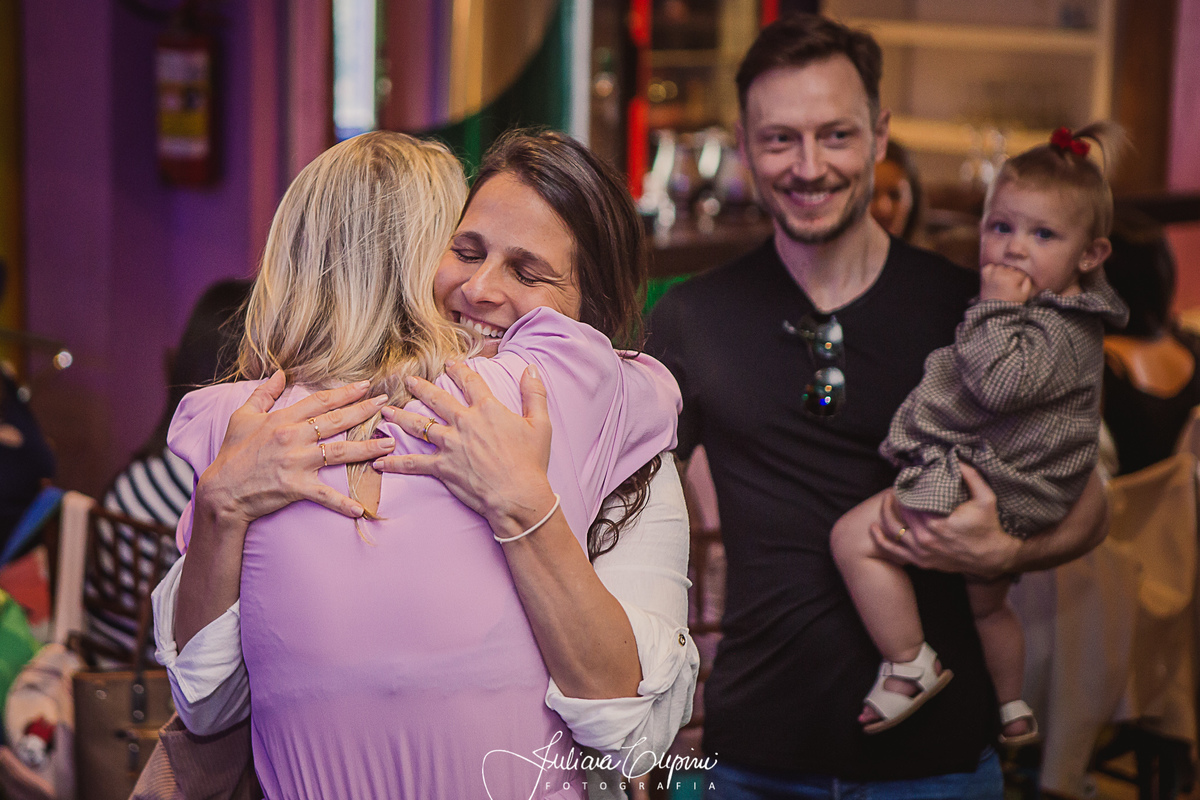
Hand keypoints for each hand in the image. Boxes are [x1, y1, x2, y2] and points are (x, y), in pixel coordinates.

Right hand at [197, 371, 397, 524]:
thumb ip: (263, 394)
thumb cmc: (232, 453)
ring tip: (389, 444)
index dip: (345, 392)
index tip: (366, 385)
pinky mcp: (295, 487)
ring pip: (340, 452)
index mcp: (282, 419)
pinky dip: (342, 503)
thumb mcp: (242, 417)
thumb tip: (279, 373)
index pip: (320, 401)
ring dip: (368, 448)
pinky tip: (361, 508)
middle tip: (386, 403)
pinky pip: (324, 495)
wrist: (220, 491)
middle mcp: (292, 438)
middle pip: (336, 421)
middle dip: (364, 411)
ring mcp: (296, 462)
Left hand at [375, 362, 555, 531]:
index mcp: (487, 409)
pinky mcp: (442, 467)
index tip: (449, 364)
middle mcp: (464, 422)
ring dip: (400, 417)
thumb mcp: (540, 424)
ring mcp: (450, 445)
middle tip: (408, 380)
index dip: (459, 370)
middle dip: (421, 388)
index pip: (470, 382)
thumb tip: (531, 368)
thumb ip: (534, 393)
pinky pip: (413, 463)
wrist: (518, 495)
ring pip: (419, 426)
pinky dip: (395, 463)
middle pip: (437, 399)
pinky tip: (380, 461)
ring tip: (386, 411)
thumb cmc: (531, 462)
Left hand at [869, 464, 1019, 579]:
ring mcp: (921, 552)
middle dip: (896, 498)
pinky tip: (874, 528)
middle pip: (900, 513)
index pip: (911, 501)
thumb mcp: (986, 498)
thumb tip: (957, 458)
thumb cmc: (988, 526)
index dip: (905, 488)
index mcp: (937, 523)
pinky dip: (880, 539)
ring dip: (885, 514)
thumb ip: (972, 476)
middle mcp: (925, 539)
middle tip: (898, 487)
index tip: (906, 479)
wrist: (992, 558)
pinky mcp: (920, 562)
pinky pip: (893, 551)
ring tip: (886, 500)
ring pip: (892, 530)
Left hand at [980, 263, 1032, 302]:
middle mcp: (1001, 274)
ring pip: (1002, 267)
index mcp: (1011, 279)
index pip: (1021, 273)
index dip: (1021, 280)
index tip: (1018, 287)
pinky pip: (989, 266)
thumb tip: (1026, 276)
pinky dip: (992, 270)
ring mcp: (991, 274)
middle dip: (1012, 276)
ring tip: (1003, 282)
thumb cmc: (1011, 303)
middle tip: (1010, 286)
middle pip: (1011, 269)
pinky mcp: (984, 276)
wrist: (993, 310)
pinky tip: (995, 277)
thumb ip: (1028, 283)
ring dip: (1003, 272)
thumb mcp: (1024, 295)